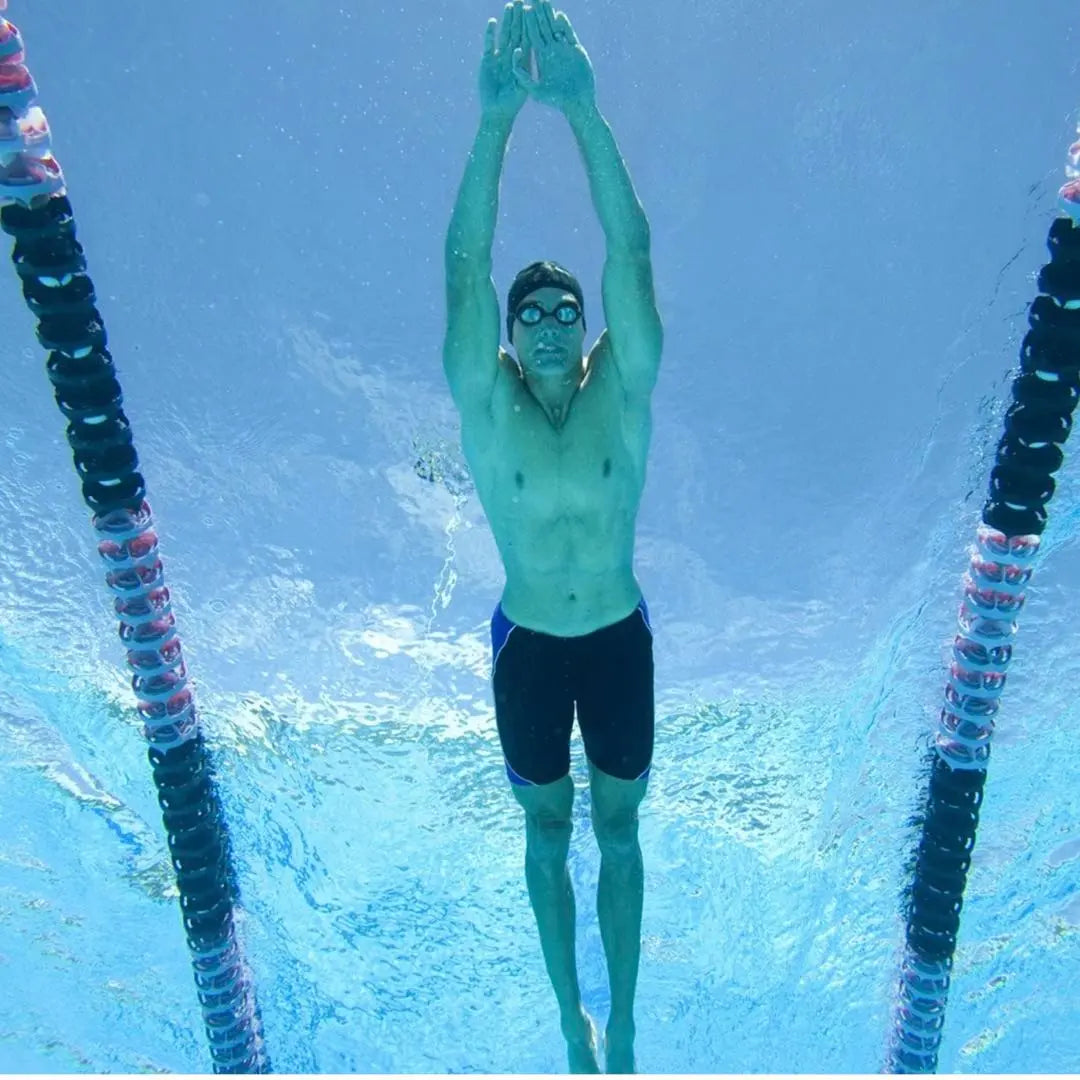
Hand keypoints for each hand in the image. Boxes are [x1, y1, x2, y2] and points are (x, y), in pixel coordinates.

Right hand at [479, 1, 531, 120]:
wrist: (497, 113)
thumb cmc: (513, 103)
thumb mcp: (524, 86)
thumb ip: (523, 68)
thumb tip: (522, 48)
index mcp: (524, 61)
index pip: (529, 39)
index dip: (531, 25)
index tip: (535, 11)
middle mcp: (512, 57)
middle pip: (517, 33)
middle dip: (520, 17)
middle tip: (522, 0)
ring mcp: (499, 57)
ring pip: (505, 35)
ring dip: (507, 21)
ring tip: (510, 6)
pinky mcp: (487, 61)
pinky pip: (489, 44)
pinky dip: (490, 34)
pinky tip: (492, 22)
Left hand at [515, 1, 595, 112]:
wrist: (577, 104)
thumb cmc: (556, 100)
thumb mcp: (535, 90)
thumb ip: (523, 75)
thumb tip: (515, 54)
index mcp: (541, 57)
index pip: (532, 36)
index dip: (527, 22)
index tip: (522, 8)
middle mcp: (552, 51)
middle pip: (543, 28)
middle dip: (538, 13)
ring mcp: (564, 49)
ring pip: (555, 28)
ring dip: (550, 15)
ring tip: (544, 0)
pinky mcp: (576, 50)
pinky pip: (568, 34)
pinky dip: (564, 26)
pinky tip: (558, 16)